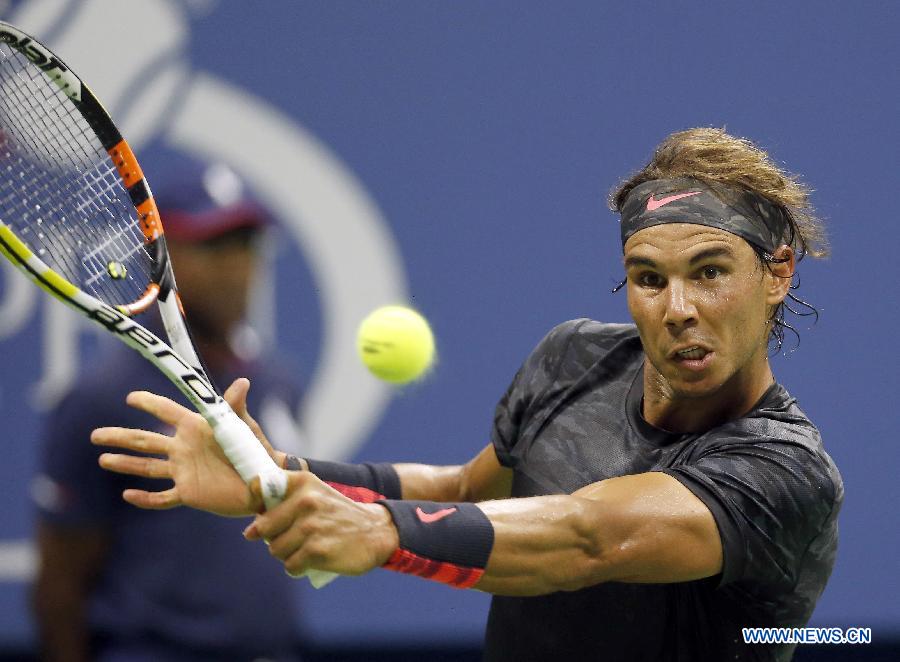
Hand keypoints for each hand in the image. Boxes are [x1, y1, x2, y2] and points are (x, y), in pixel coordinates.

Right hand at [91, 379, 269, 516]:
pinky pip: (163, 498)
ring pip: (148, 467)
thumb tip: (242, 381)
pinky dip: (146, 499)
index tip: (131, 397)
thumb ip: (235, 406)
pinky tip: (128, 496)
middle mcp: (184, 447)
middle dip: (120, 437)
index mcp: (195, 428)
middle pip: (145, 440)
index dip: (149, 403)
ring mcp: (184, 471)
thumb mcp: (243, 427)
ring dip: (125, 464)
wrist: (263, 481)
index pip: (166, 411)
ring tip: (103, 459)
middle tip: (95, 435)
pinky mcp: (189, 493)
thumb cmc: (255, 449)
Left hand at [244, 472, 398, 575]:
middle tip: (293, 537)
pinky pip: (290, 566)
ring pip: (276, 550)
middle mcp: (306, 500)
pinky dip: (298, 567)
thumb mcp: (315, 494)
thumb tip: (249, 531)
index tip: (261, 513)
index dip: (255, 503)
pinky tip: (311, 560)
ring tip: (306, 548)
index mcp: (303, 482)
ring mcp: (311, 526)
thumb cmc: (337, 515)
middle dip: (273, 537)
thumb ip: (283, 501)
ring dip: (287, 554)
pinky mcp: (317, 551)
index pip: (259, 488)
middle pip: (264, 528)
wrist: (375, 531)